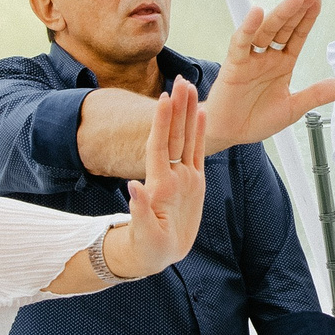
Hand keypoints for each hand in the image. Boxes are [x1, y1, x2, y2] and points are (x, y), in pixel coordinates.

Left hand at [117, 76, 207, 276]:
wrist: (154, 255)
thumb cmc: (146, 248)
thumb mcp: (144, 233)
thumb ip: (140, 209)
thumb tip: (133, 186)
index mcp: (159, 185)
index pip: (159, 146)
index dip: (161, 123)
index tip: (164, 98)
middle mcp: (170, 176)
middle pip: (174, 135)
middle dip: (177, 107)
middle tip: (181, 79)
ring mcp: (182, 178)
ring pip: (186, 138)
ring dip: (187, 113)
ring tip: (189, 87)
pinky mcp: (193, 184)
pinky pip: (197, 154)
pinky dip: (199, 133)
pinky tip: (201, 115)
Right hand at [200, 0, 334, 150]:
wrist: (230, 133)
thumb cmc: (257, 119)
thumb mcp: (294, 107)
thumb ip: (318, 94)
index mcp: (282, 63)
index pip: (297, 34)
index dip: (308, 17)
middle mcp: (267, 56)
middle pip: (284, 27)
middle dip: (297, 8)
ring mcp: (250, 58)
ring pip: (266, 30)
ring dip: (280, 13)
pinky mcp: (234, 65)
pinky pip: (241, 43)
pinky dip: (248, 28)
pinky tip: (256, 13)